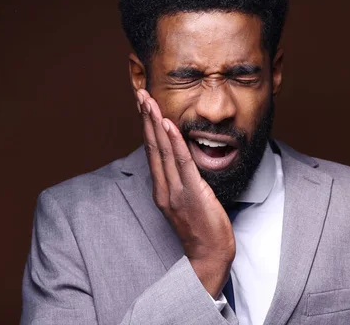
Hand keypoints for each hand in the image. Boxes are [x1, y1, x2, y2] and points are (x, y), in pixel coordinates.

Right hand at [136, 89, 234, 297]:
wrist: (209, 255)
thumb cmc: (202, 229)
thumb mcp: (188, 202)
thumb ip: (182, 181)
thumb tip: (184, 162)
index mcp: (162, 189)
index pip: (152, 152)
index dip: (147, 127)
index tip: (144, 106)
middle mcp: (164, 188)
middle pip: (152, 147)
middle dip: (146, 119)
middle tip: (140, 94)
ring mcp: (175, 191)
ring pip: (162, 151)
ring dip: (155, 123)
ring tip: (149, 102)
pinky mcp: (190, 193)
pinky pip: (181, 162)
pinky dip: (173, 141)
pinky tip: (167, 125)